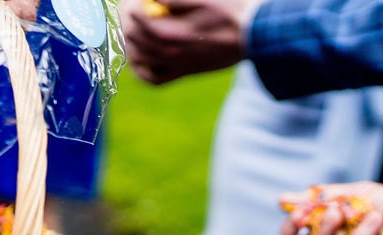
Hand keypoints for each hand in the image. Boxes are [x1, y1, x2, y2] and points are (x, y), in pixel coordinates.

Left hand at [121, 0, 253, 84]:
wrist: (255, 35)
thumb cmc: (231, 10)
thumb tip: (151, 0)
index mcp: (171, 32)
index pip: (137, 20)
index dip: (131, 7)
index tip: (133, 1)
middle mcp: (169, 53)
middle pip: (134, 39)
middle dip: (127, 23)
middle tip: (129, 11)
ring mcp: (175, 65)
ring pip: (138, 60)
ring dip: (130, 44)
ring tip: (131, 32)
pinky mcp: (183, 73)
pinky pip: (153, 79)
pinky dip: (141, 71)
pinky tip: (141, 59)